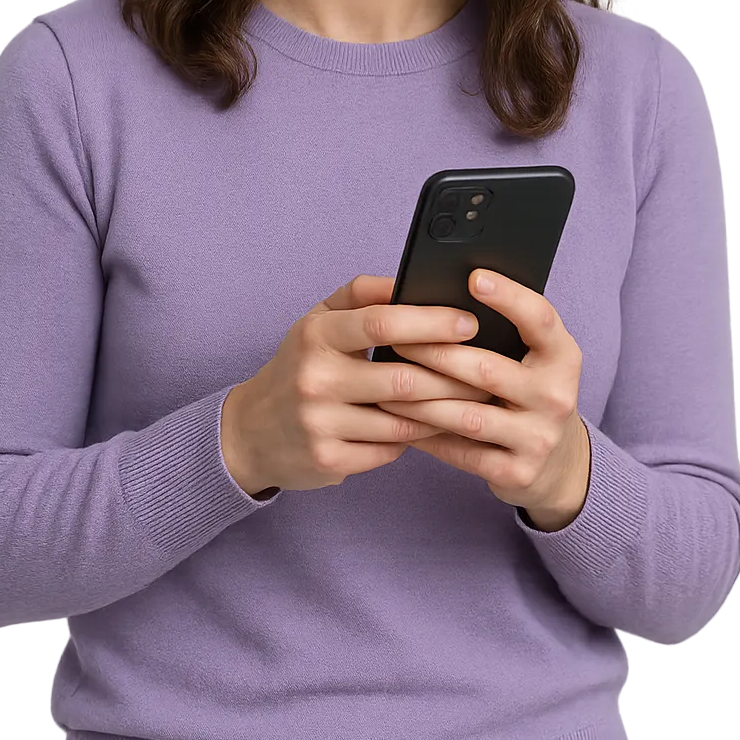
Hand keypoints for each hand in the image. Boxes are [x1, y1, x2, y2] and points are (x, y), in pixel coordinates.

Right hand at [220, 275, 489, 497]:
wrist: (249, 431)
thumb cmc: (299, 366)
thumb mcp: (318, 322)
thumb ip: (362, 295)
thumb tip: (410, 279)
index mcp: (316, 335)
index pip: (382, 323)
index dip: (432, 322)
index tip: (469, 322)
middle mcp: (315, 378)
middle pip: (403, 379)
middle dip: (454, 377)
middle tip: (489, 372)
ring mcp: (320, 423)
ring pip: (404, 420)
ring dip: (442, 413)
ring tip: (471, 402)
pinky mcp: (328, 460)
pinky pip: (391, 450)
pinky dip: (413, 440)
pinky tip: (429, 429)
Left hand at [376, 269, 590, 529]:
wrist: (557, 463)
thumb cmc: (528, 393)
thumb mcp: (533, 360)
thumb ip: (504, 334)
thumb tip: (440, 302)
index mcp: (563, 357)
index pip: (541, 319)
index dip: (510, 297)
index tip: (473, 277)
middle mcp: (557, 396)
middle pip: (488, 370)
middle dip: (435, 353)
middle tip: (396, 338)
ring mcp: (538, 437)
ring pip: (467, 415)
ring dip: (421, 399)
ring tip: (385, 381)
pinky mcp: (518, 472)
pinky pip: (461, 451)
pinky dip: (426, 434)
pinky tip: (399, 420)